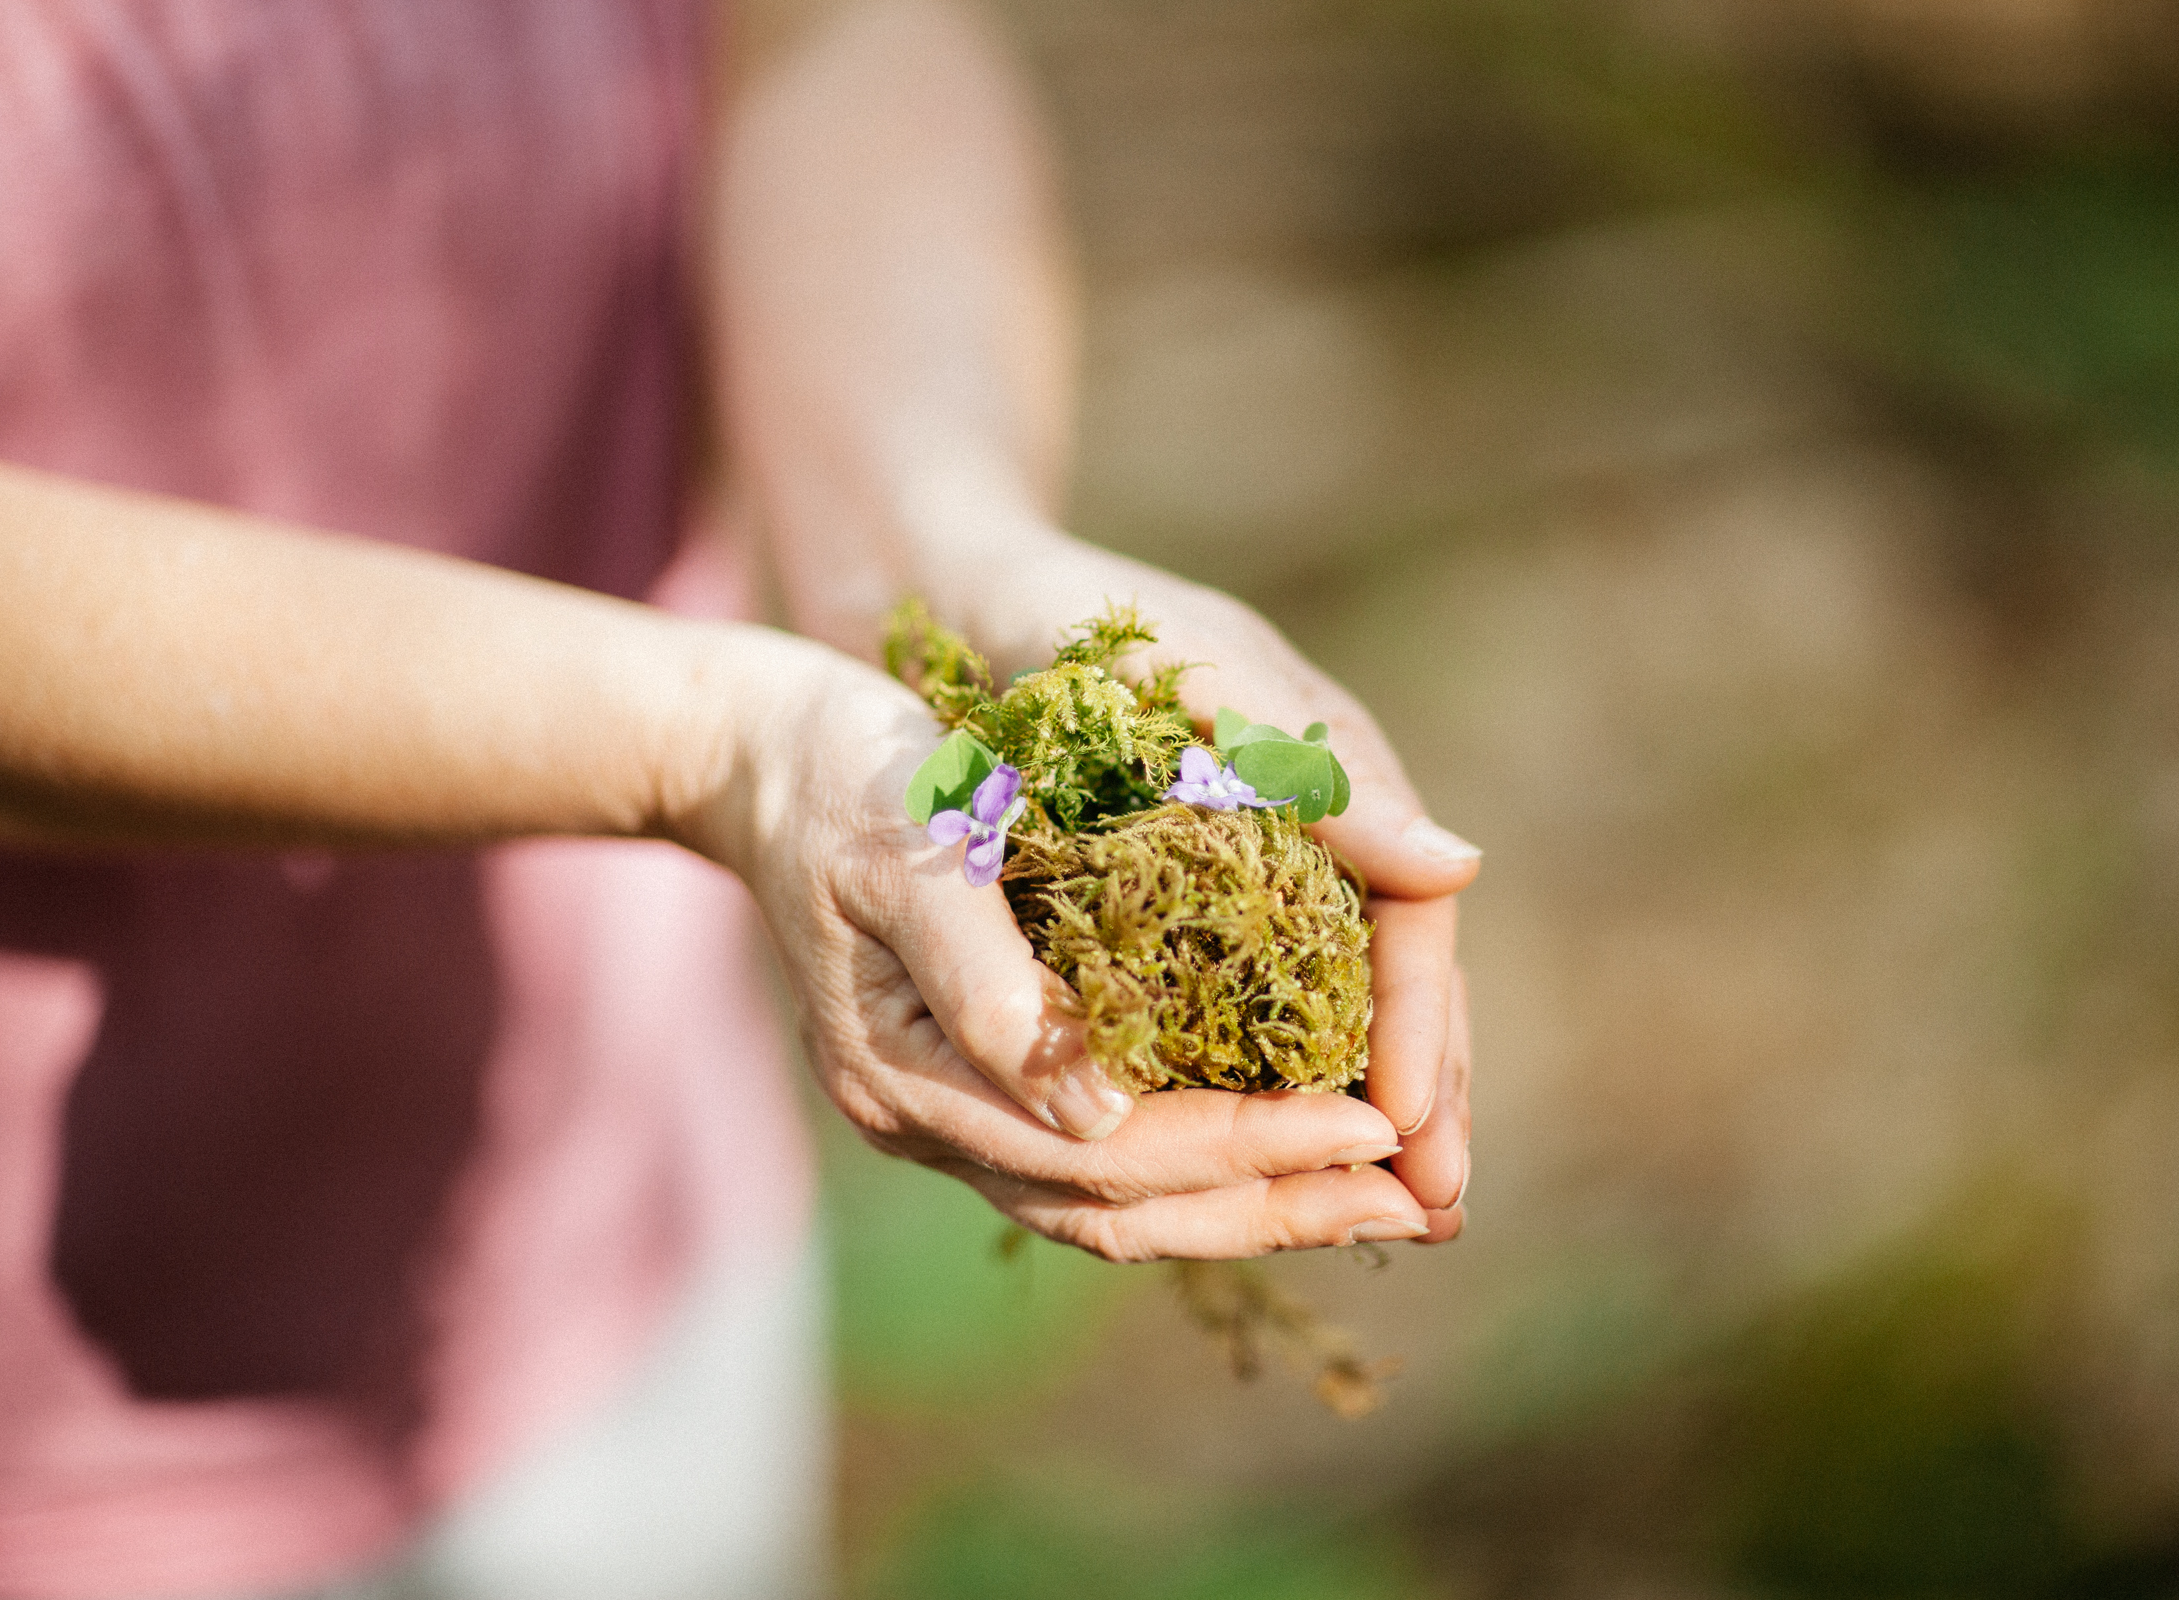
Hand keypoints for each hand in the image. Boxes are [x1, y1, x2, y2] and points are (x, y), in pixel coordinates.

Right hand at [690, 629, 1434, 1261]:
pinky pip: (1100, 1164)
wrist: (757, 752)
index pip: (1106, 1154)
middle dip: (1275, 1207)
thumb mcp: (914, 844)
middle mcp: (925, 1119)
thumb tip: (1099, 1119)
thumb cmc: (843, 772)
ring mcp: (946, 1114)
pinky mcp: (976, 1087)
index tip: (1373, 1124)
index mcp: (908, 1072)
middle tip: (1421, 1201)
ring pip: (1115, 1207)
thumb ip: (992, 986)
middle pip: (1120, 1210)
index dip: (1246, 1147)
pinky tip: (1289, 1151)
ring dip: (1252, 1207)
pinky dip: (1204, 1169)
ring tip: (1380, 1198)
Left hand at [924, 532, 1479, 1241]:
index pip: (1410, 924)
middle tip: (1432, 1213)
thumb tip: (1459, 869)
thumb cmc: (1066, 615)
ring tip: (1372, 1212)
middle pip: (1389, 980)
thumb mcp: (1189, 678)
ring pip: (1320, 1006)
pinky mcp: (1171, 895)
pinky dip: (1256, 1082)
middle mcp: (1305, 826)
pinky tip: (1252, 1157)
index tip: (1416, 1132)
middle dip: (1418, 1094)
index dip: (1421, 1029)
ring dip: (1348, 1106)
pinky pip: (1237, 1004)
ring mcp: (1242, 862)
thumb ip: (1309, 767)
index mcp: (1330, 771)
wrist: (951, 587)